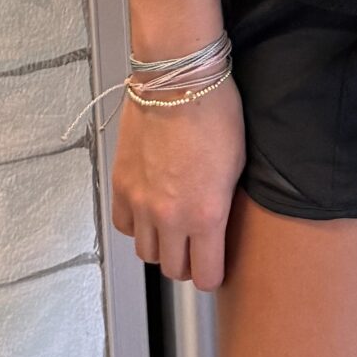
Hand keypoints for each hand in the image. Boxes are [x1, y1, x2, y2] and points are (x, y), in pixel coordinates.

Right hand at [111, 73, 246, 291]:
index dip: (212, 274)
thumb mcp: (236, 165)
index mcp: (206, 215)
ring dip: (160, 246)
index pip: (205, 276)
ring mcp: (141, 204)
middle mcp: (170, 218)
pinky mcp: (120, 186)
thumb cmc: (216, 113)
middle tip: (194, 246)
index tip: (214, 265)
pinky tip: (148, 210)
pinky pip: (124, 227)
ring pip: (146, 253)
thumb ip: (222, 205)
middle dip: (187, 263)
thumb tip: (216, 226)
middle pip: (173, 270)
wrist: (177, 80)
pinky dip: (136, 225)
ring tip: (172, 227)